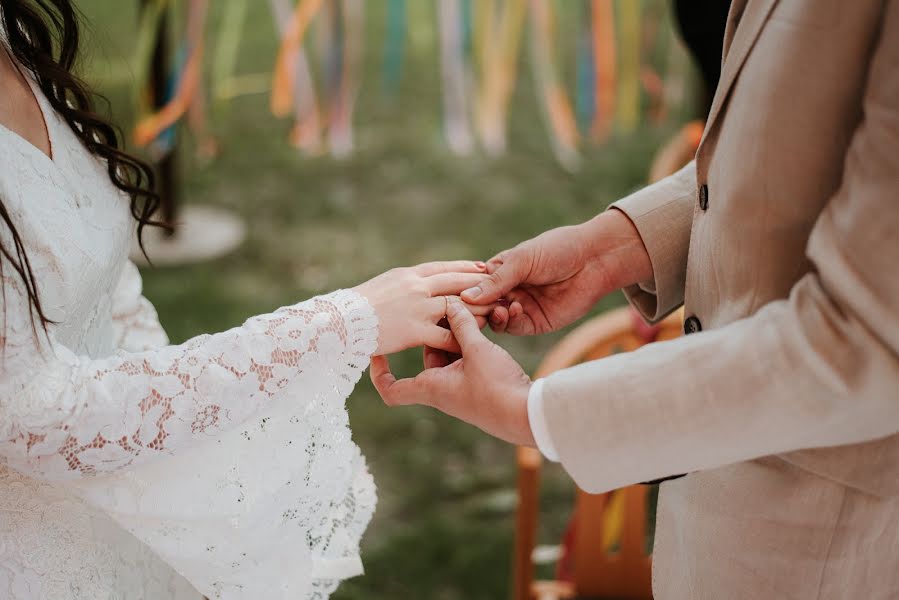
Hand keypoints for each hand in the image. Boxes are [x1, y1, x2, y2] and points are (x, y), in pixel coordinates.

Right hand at [354, 261, 493, 354]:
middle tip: (501, 287)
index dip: (466, 268)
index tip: (483, 267)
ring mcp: (417, 308)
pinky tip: (474, 341)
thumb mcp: (381, 286)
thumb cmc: (354, 308)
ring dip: (479, 310)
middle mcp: (416, 287)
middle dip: (481, 284)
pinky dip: (462, 338)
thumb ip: (402, 285)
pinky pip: (446, 335)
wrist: (339, 321)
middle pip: (457, 282)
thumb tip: (413, 286)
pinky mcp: (415, 330)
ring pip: (458, 306)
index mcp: (407, 274)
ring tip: (495, 314)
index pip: (443, 267)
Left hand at [370, 297, 535, 446]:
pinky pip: (467, 355)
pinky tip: (485, 319)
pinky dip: (472, 338)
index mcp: (430, 386)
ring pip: (450, 351)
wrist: (527, 414)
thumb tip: (450, 304)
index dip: (379, 372)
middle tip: (446, 305)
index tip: (378, 351)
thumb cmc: (496, 388)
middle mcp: (441, 387)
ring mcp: (461, 386)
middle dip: (435, 329)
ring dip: (459, 330)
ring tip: (470, 308)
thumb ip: (462, 325)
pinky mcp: (479, 382)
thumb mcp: (476, 350)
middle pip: (427, 353)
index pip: (391, 389)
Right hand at [461, 210, 651, 334]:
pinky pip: (512, 327)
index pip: (472, 285)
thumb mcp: (522, 260)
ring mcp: (519, 307)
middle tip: (468, 309)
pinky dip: (507, 321)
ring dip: (491, 315)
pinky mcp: (534, 322)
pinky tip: (512, 310)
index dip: (462, 291)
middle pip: (479, 306)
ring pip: (493, 319)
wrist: (594, 260)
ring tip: (497, 308)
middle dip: (474, 308)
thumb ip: (496, 281)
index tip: (452, 295)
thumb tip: (466, 297)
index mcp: (499, 271)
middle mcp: (506, 290)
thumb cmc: (557, 249)